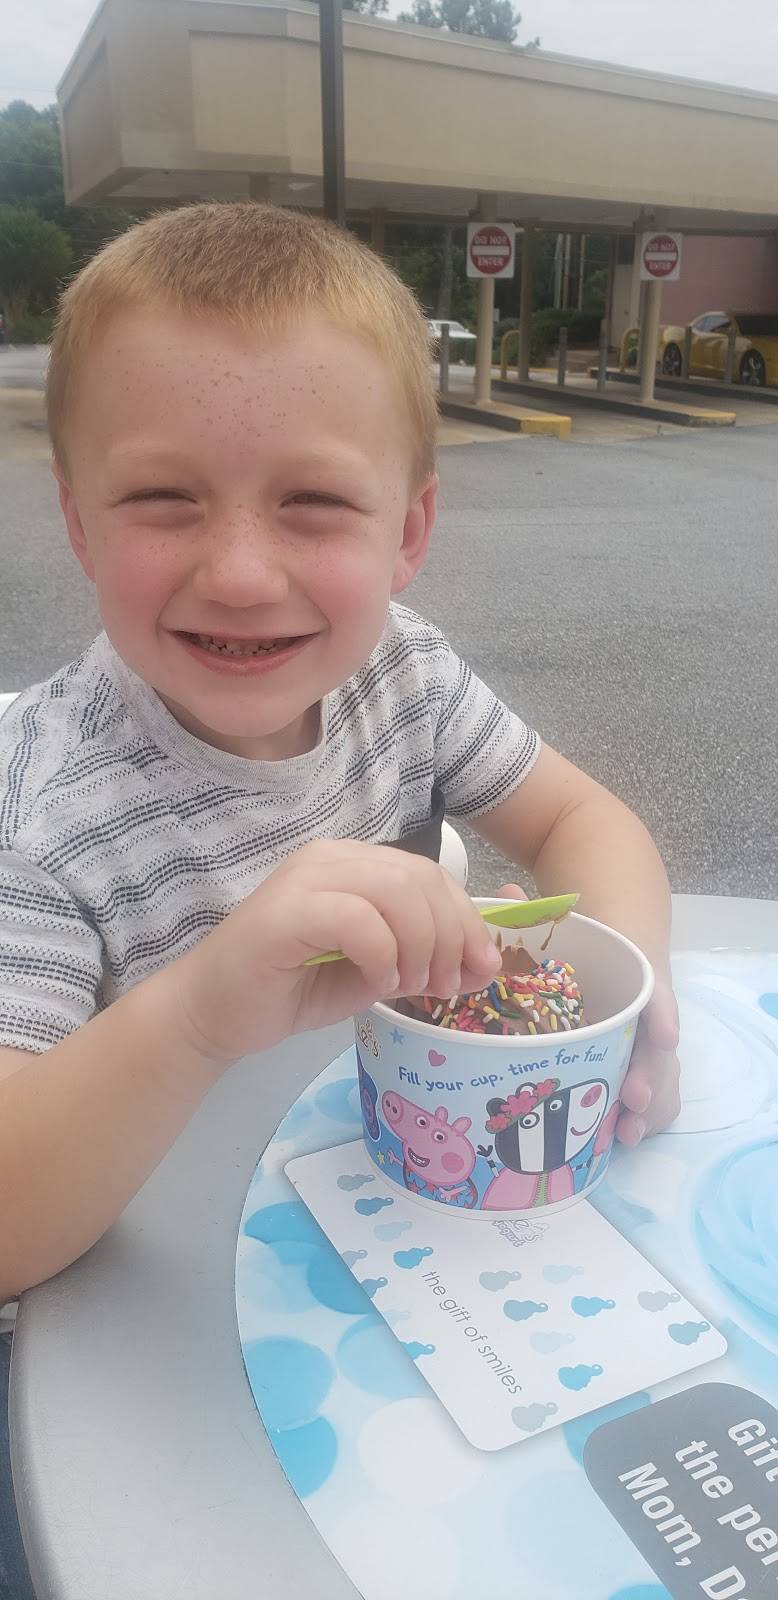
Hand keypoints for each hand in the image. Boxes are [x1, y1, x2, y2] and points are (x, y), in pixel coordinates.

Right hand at [172, 841, 502, 1066]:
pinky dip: (383, 953)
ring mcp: (307, 877)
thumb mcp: (377, 972)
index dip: (467, 920)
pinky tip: (378, 981)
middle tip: (444, 986)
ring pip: (397, 890)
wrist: (213, 1012)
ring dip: (420, 945)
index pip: (431, 874)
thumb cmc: (291, 990)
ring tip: (411, 986)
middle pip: (421, 878)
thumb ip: (424, 959)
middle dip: (451, 935)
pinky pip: (358, 918)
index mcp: (354, 864)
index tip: (481, 969)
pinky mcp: (287, 909)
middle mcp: (332, 857)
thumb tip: (487, 960)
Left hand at [494, 883, 680, 1145]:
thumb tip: (504, 895)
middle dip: (649, 1073)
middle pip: (658, 1047)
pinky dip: (648, 1117)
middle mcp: (648, 1013)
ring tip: (628, 1132)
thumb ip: (533, 913)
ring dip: (651, 1103)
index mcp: (635, 974)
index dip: (661, 1013)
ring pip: (663, 1075)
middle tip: (632, 1097)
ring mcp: (649, 1042)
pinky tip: (625, 1138)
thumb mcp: (563, 923)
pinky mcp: (642, 1064)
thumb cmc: (587, 941)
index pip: (656, 992)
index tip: (665, 1037)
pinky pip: (657, 1093)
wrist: (622, 942)